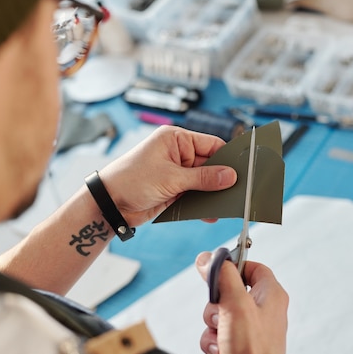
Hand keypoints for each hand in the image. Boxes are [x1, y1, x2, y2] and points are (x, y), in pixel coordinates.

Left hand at [98, 126, 236, 225]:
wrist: (109, 204)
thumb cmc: (130, 180)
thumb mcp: (171, 178)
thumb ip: (203, 178)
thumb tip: (229, 176)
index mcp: (176, 140)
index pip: (211, 144)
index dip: (227, 157)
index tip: (243, 169)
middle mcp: (177, 154)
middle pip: (210, 164)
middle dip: (222, 178)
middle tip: (239, 190)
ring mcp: (176, 173)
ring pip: (204, 182)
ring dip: (213, 194)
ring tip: (227, 204)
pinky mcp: (174, 190)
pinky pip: (195, 195)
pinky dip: (203, 204)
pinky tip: (211, 213)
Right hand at [196, 252, 288, 353]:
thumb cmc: (253, 350)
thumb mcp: (236, 304)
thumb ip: (221, 276)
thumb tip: (208, 257)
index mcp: (271, 294)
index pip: (252, 267)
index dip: (233, 266)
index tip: (217, 271)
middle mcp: (263, 310)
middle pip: (230, 291)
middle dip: (216, 304)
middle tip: (220, 314)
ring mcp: (251, 329)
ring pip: (220, 314)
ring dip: (212, 326)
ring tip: (221, 339)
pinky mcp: (240, 345)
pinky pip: (218, 334)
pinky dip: (213, 342)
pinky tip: (220, 351)